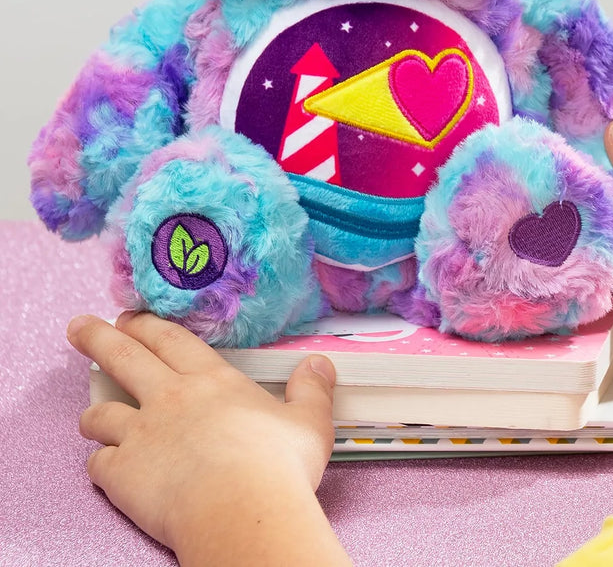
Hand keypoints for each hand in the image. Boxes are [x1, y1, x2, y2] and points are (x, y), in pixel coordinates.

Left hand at [67, 311, 350, 566]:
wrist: (239, 510)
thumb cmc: (277, 464)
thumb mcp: (309, 420)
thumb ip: (310, 390)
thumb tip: (319, 364)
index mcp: (211, 380)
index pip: (171, 339)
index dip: (148, 324)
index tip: (129, 314)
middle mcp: (170, 398)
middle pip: (124, 358)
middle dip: (98, 338)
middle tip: (79, 326)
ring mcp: (140, 435)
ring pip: (101, 413)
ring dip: (95, 411)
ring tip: (92, 413)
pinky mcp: (122, 475)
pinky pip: (98, 463)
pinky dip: (100, 462)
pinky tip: (107, 465)